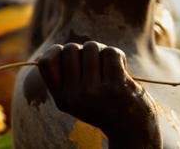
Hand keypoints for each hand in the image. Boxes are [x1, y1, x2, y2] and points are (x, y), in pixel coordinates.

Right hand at [37, 41, 159, 148]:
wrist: (133, 131)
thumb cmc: (103, 108)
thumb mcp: (75, 101)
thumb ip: (63, 79)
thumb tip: (58, 48)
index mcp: (62, 99)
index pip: (46, 62)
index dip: (57, 51)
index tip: (72, 58)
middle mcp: (75, 97)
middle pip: (70, 49)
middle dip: (84, 50)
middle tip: (95, 61)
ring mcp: (95, 92)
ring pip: (91, 47)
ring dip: (101, 51)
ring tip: (108, 64)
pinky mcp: (116, 87)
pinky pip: (111, 53)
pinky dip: (117, 55)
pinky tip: (121, 66)